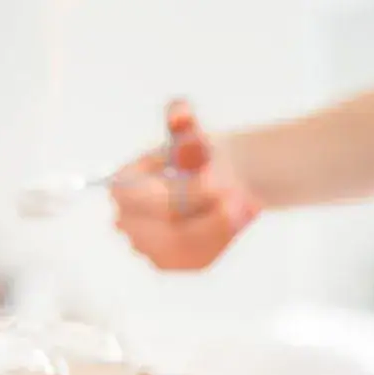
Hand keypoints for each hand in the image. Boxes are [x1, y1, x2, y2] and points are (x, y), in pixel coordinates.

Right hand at [111, 100, 260, 269]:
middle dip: (210, 213)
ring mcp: (145, 248)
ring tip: (250, 204)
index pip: (154, 198)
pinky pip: (199, 256)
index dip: (190, 192)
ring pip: (188, 246)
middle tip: (245, 198)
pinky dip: (223, 237)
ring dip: (222, 227)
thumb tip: (180, 112)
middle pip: (171, 228)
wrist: (206, 179)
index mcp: (123, 187)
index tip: (220, 180)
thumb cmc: (193, 155)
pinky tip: (242, 217)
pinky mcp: (170, 263)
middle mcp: (127, 222)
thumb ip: (183, 121)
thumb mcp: (189, 132)